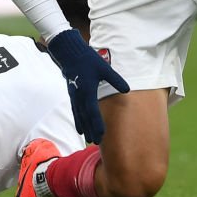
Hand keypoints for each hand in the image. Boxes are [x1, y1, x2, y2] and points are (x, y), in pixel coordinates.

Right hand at [48, 29, 129, 143]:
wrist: (70, 54)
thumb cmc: (88, 60)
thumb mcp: (104, 68)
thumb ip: (115, 80)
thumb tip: (127, 90)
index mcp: (88, 91)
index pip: (93, 111)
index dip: (97, 124)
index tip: (101, 134)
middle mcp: (79, 97)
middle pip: (85, 117)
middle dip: (91, 130)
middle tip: (96, 142)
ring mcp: (74, 97)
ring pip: (79, 116)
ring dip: (84, 128)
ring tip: (89, 139)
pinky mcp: (72, 95)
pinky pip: (75, 111)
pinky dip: (78, 121)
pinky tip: (80, 128)